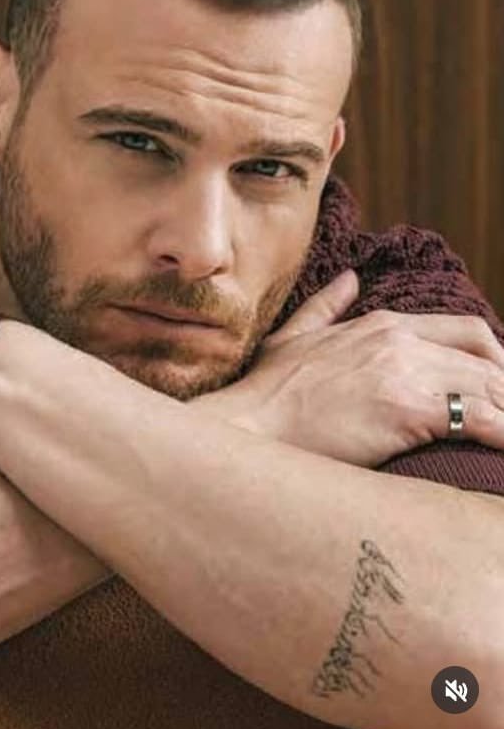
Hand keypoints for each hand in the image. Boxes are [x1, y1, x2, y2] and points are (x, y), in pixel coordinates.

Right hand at [195, 270, 503, 466]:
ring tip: (503, 437)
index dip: (493, 361)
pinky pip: (479, 419)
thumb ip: (324, 306)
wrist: (251, 425)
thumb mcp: (293, 337)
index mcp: (381, 324)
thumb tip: (349, 278)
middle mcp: (400, 341)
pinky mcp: (408, 410)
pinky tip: (499, 449)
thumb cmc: (267, 391)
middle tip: (503, 415)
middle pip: (486, 359)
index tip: (496, 389)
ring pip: (490, 387)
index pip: (466, 333)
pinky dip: (499, 434)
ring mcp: (405, 372)